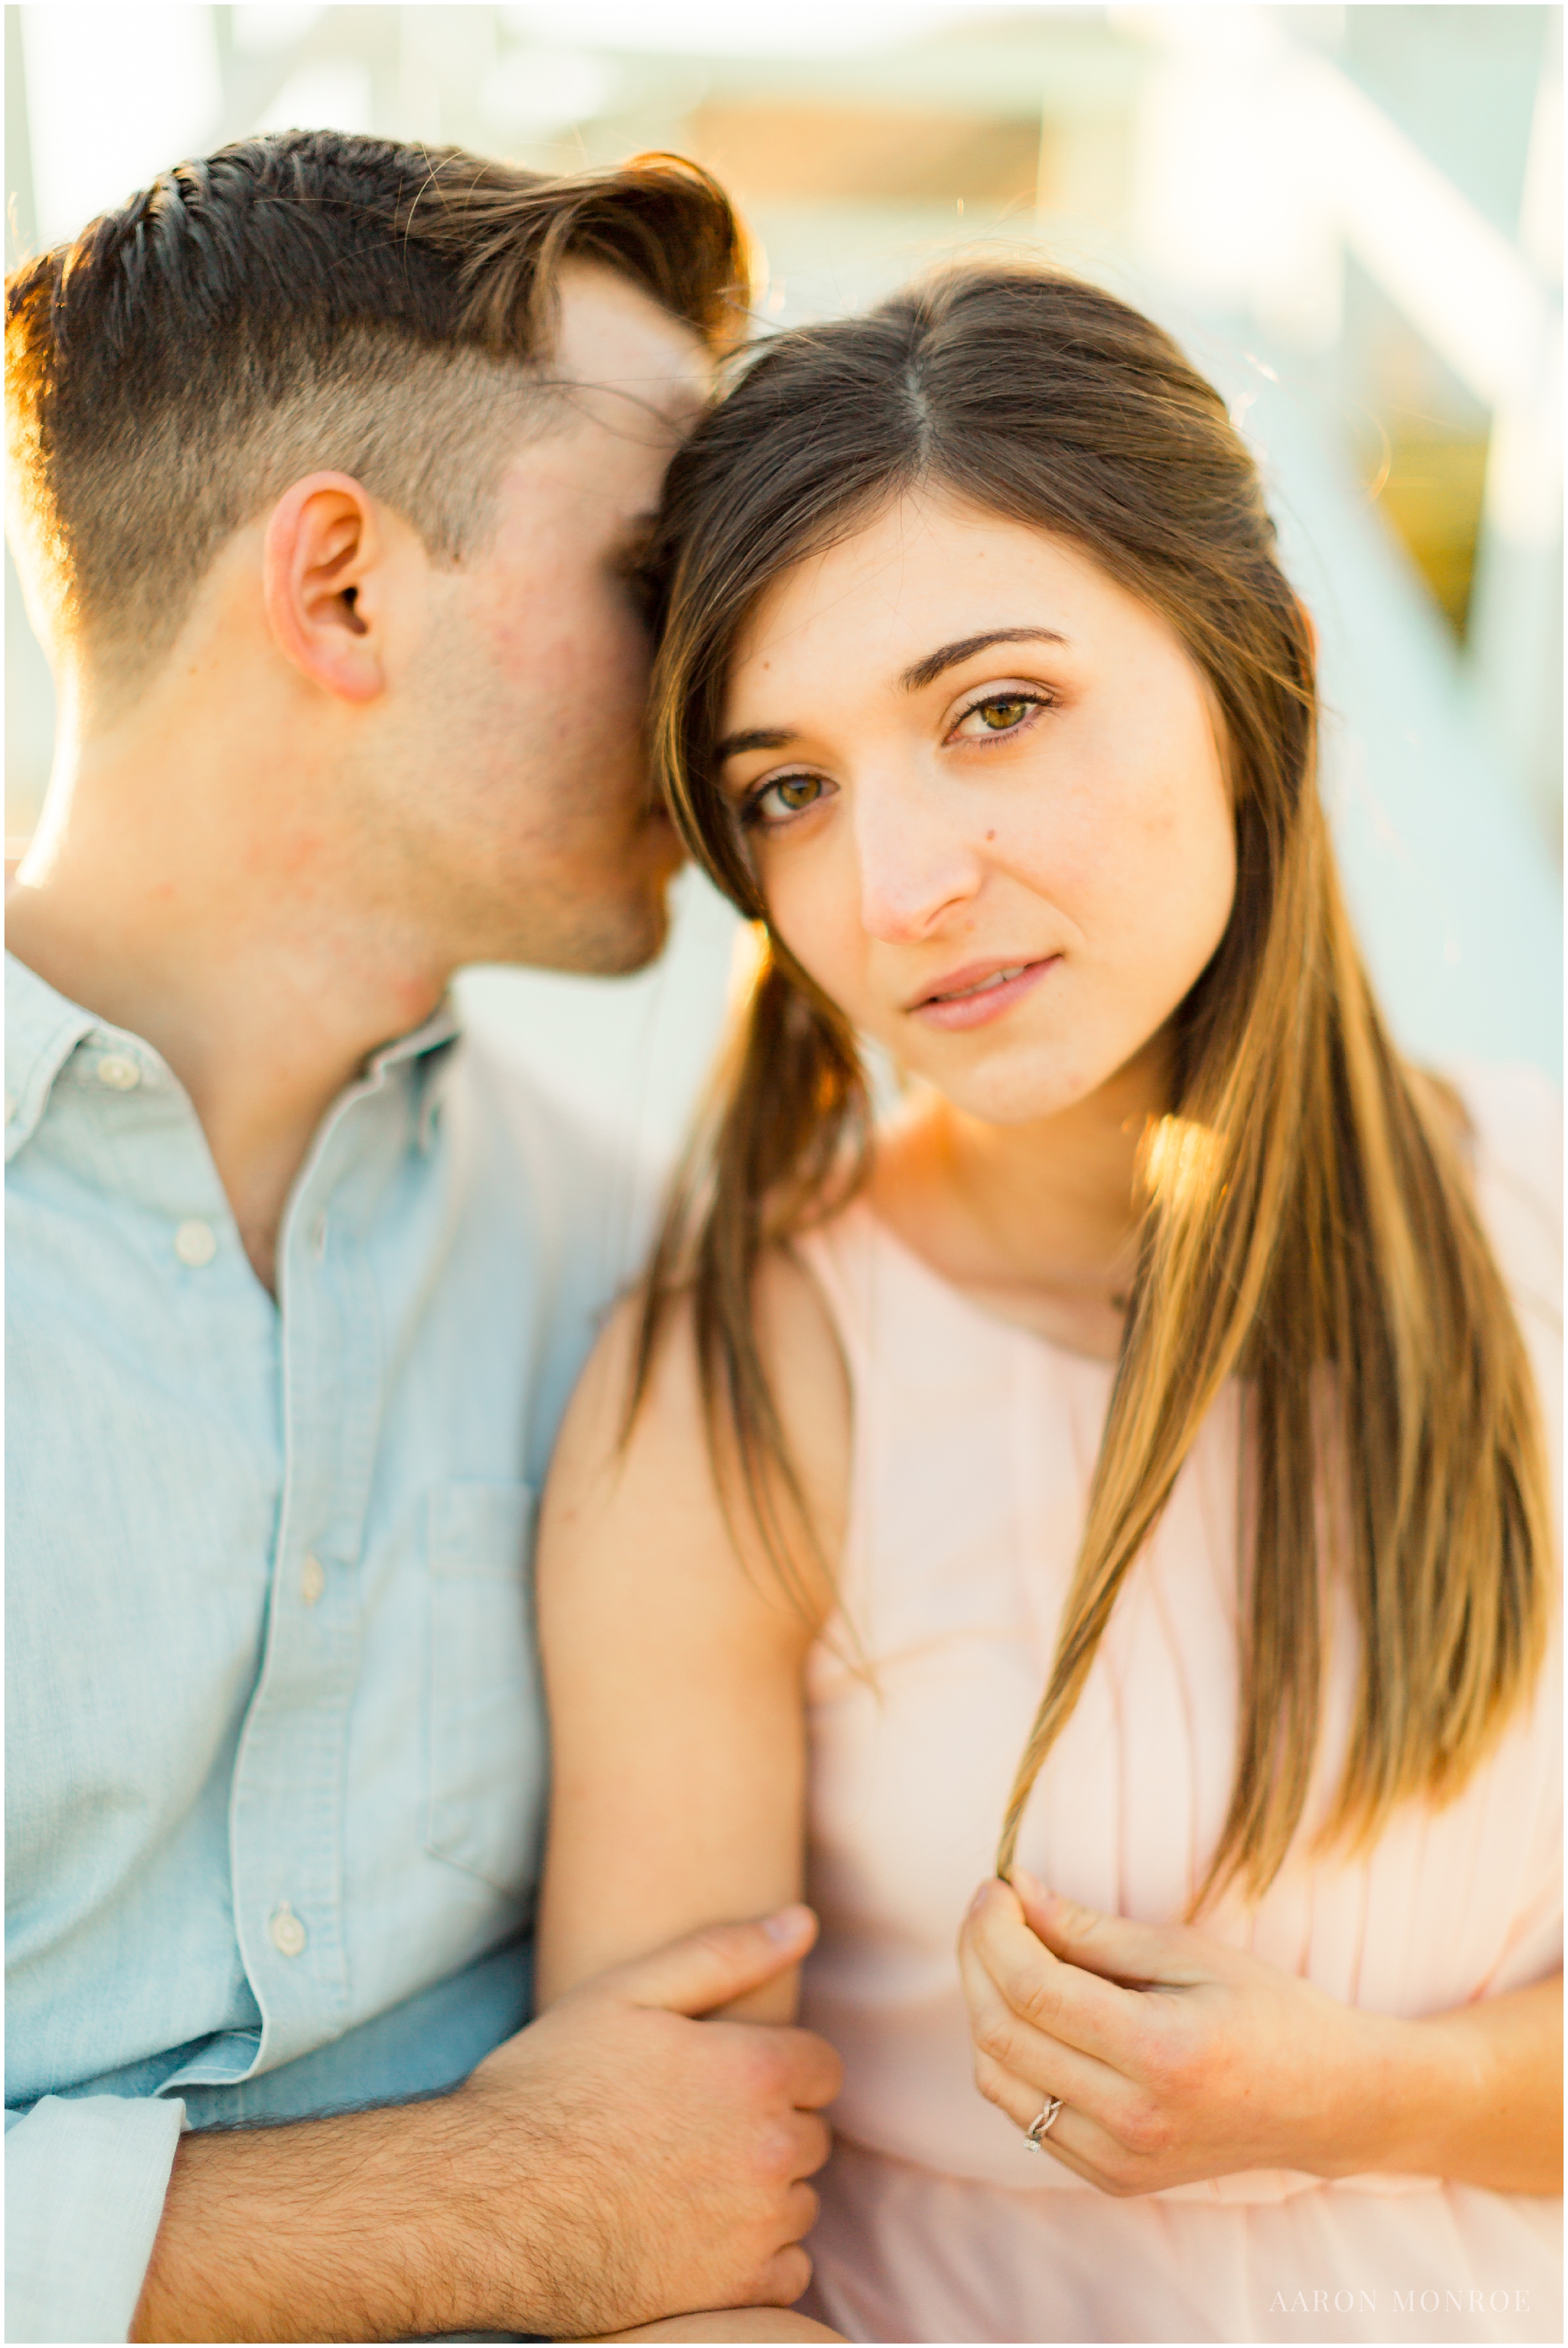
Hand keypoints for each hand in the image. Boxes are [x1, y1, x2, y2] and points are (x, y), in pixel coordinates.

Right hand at [135, 1905, 841, 2341]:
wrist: (482, 2202)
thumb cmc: (548, 2086)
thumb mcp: (627, 1992)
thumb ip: (726, 1953)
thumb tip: (804, 1922)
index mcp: (754, 2072)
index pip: (821, 2068)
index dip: (774, 2066)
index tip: (723, 2079)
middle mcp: (769, 2151)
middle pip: (810, 2133)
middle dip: (768, 2125)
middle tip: (692, 2128)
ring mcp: (753, 2229)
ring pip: (799, 2201)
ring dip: (763, 2191)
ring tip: (686, 2179)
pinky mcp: (731, 2293)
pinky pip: (788, 2271)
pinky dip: (757, 2257)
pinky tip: (699, 2236)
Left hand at [958, 1871, 1387, 2195]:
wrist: (1328, 2103)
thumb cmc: (1268, 2011)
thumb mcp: (1189, 1952)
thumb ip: (1093, 1930)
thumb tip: (1016, 1892)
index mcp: (1160, 2054)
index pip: (1033, 1990)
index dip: (995, 1930)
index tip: (994, 1885)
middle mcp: (1132, 2120)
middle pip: (1003, 2034)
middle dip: (977, 1959)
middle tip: (988, 1909)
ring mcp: (1118, 2160)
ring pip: (998, 2080)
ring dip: (982, 2007)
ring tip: (1002, 1953)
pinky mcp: (1111, 2178)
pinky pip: (1024, 2114)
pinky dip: (1008, 2057)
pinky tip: (1030, 2012)